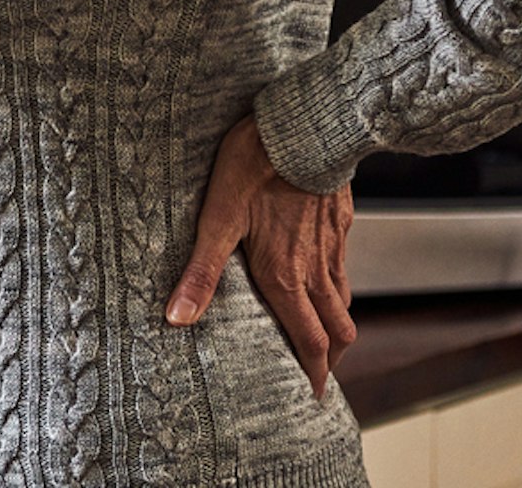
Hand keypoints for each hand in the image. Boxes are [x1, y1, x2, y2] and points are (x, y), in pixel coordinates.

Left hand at [164, 113, 355, 399]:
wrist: (304, 126)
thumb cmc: (255, 168)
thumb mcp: (217, 219)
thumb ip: (201, 272)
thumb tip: (177, 318)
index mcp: (287, 277)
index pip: (310, 341)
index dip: (314, 373)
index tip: (314, 396)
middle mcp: (315, 269)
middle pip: (337, 329)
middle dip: (330, 357)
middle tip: (319, 373)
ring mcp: (332, 246)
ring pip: (344, 299)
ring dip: (336, 323)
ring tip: (323, 333)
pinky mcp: (339, 222)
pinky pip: (344, 265)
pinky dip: (338, 285)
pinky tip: (323, 275)